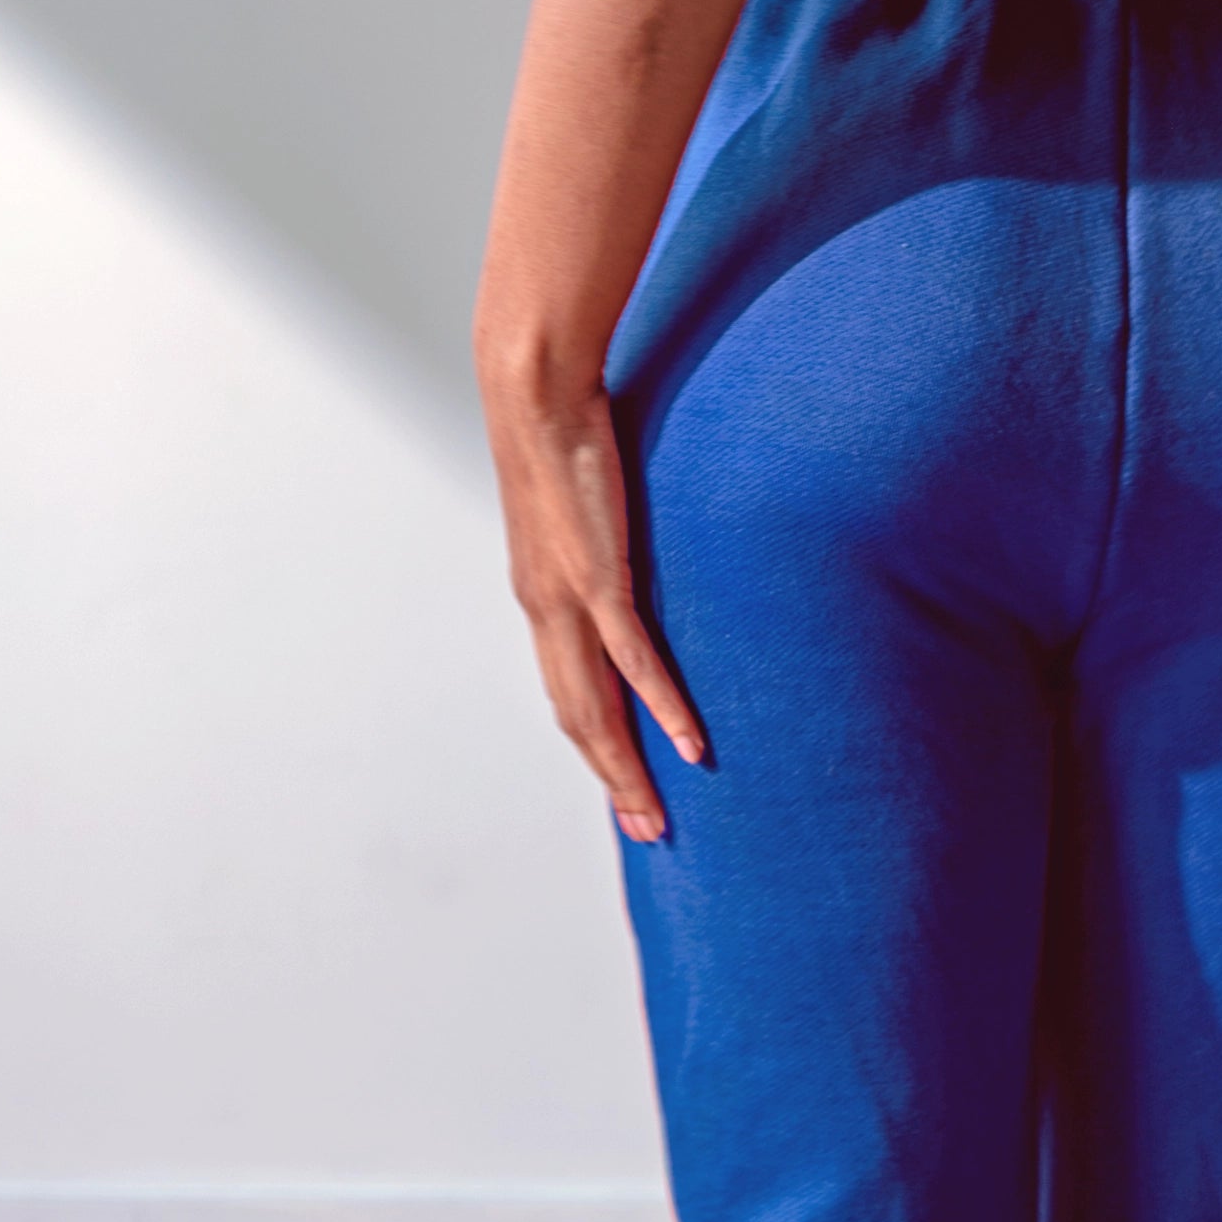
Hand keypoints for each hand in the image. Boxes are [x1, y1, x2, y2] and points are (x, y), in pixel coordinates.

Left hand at [486, 384, 705, 841]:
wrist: (534, 393)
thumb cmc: (563, 435)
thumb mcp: (580, 506)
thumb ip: (601, 541)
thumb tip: (627, 549)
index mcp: (542, 600)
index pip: (568, 693)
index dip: (595, 748)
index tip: (624, 789)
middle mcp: (546, 612)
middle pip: (578, 720)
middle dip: (610, 780)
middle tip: (645, 828)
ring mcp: (568, 601)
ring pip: (596, 707)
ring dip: (628, 766)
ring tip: (658, 811)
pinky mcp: (597, 577)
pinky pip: (633, 659)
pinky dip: (660, 706)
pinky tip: (688, 743)